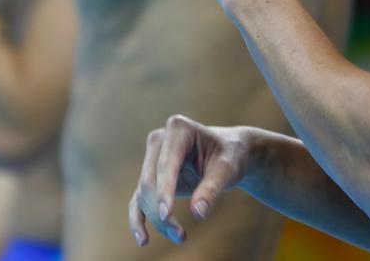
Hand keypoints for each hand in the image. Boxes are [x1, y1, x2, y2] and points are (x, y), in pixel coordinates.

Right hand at [127, 115, 254, 247]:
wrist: (229, 153)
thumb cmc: (230, 156)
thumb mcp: (227, 170)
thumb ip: (212, 188)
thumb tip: (197, 213)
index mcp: (178, 129)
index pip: (166, 165)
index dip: (164, 191)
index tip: (166, 215)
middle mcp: (158, 140)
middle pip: (149, 181)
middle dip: (161, 211)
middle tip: (181, 236)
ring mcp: (151, 158)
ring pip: (144, 194)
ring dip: (157, 219)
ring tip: (180, 237)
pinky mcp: (151, 176)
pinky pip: (138, 199)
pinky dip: (139, 220)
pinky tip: (143, 240)